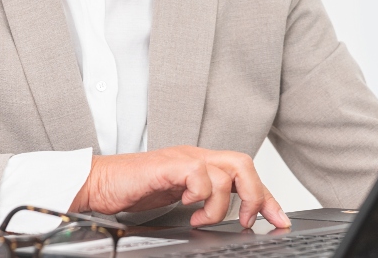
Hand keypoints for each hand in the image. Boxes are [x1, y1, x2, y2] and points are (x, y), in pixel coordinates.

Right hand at [69, 146, 290, 228]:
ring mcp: (182, 158)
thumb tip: (228, 221)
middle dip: (256, 196)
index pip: (243, 173)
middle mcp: (195, 156)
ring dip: (223, 204)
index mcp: (200, 163)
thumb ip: (201, 203)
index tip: (278, 219)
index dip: (265, 197)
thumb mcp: (177, 199)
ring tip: (205, 219)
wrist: (99, 183)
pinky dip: (201, 194)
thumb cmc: (131, 191)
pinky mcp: (168, 165)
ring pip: (227, 170)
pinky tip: (188, 206)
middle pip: (244, 164)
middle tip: (248, 221)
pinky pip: (200, 173)